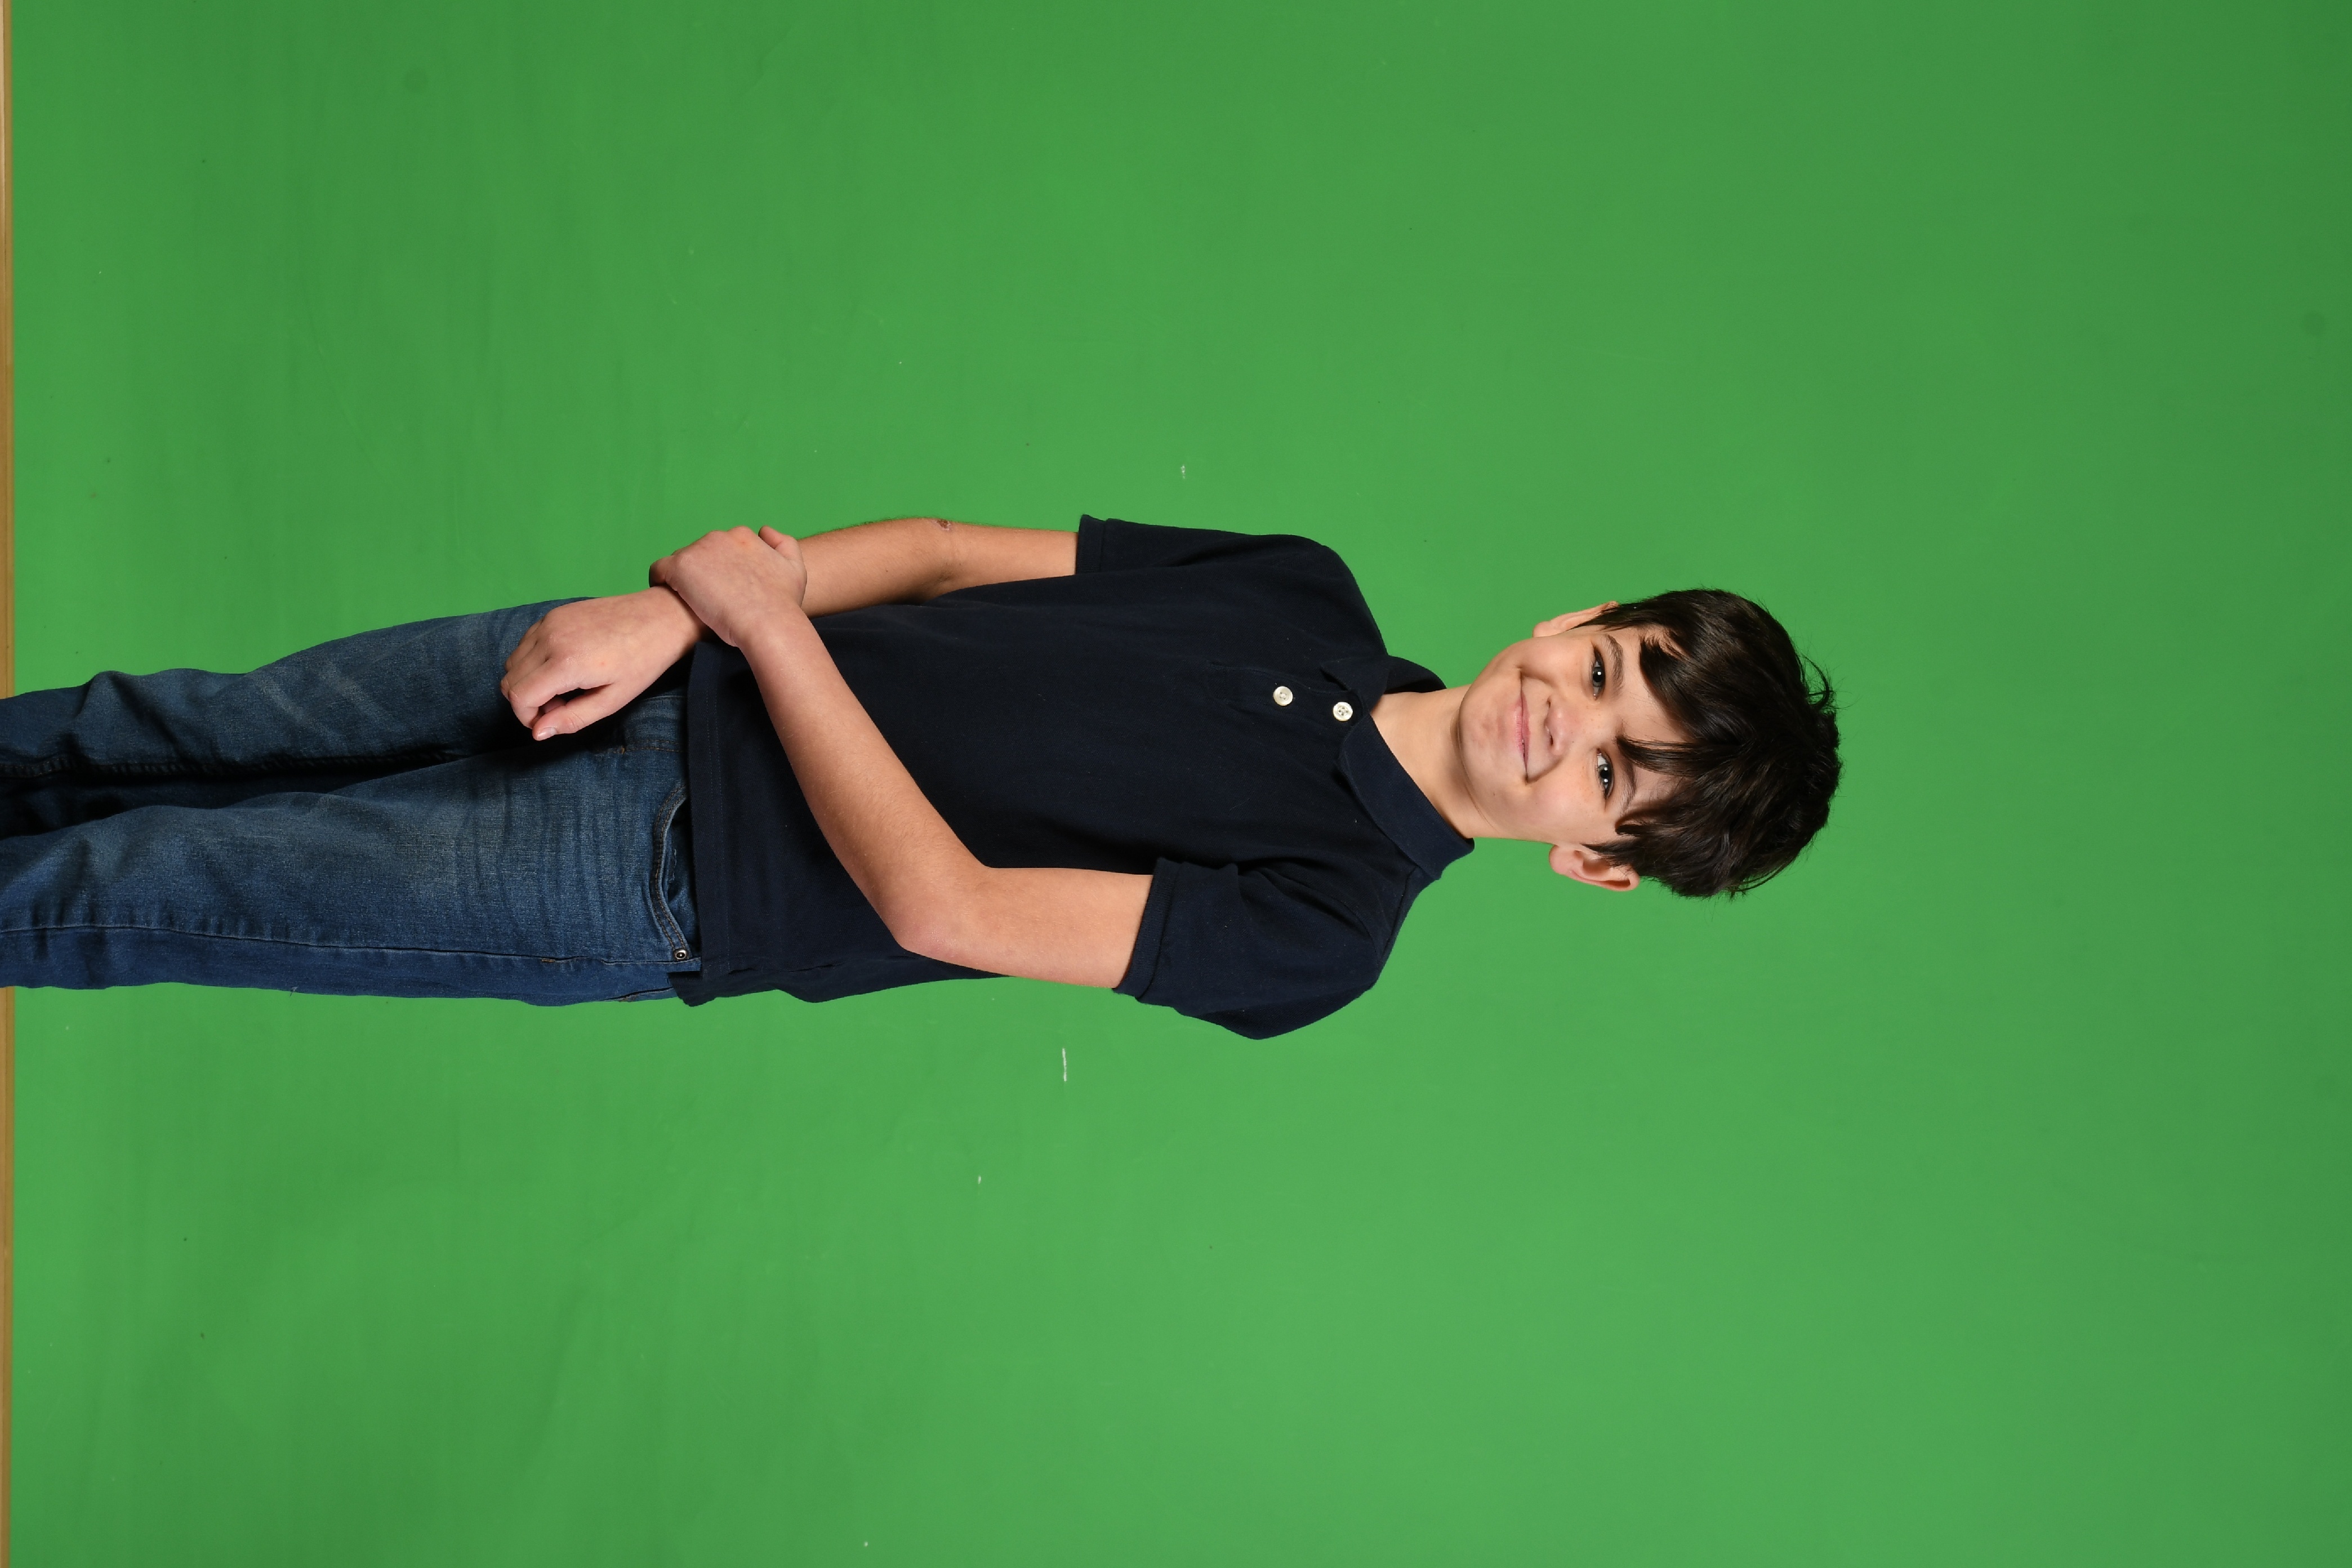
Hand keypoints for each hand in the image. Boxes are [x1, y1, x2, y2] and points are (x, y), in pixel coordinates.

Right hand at [501, 586, 702, 739]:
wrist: (659, 617)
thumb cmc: (642, 661)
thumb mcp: (612, 700)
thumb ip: (572, 719)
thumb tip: (538, 733)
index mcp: (566, 663)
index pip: (519, 697)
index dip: (527, 717)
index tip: (549, 721)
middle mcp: (550, 638)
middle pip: (509, 680)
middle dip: (528, 702)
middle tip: (562, 705)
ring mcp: (549, 622)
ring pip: (513, 662)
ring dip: (529, 681)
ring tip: (565, 686)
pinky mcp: (553, 614)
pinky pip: (525, 644)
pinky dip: (534, 661)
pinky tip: (565, 666)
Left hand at [648, 527, 807, 650]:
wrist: (769, 623)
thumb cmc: (783, 604)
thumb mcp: (795, 567)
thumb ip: (784, 543)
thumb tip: (764, 529)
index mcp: (743, 536)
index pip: (721, 547)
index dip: (719, 568)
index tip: (722, 588)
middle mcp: (719, 537)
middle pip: (700, 553)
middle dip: (702, 572)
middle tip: (708, 599)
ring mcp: (698, 550)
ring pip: (680, 562)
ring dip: (684, 579)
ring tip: (690, 603)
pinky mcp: (680, 568)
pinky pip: (659, 570)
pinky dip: (660, 582)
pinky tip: (669, 599)